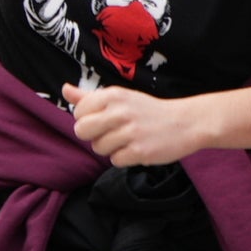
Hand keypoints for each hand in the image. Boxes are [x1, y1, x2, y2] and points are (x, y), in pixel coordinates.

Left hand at [63, 82, 218, 167]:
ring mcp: (130, 132)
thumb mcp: (120, 97)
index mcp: (112, 95)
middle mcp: (119, 112)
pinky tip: (137, 149)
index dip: (87, 119)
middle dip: (93, 135)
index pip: (78, 112)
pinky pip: (115, 161)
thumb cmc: (147, 111)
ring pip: (98, 148)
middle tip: (112, 132)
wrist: (185, 122)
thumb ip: (89, 97)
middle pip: (82, 131)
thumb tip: (65, 89)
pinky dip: (124, 158)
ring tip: (128, 140)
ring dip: (110, 148)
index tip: (104, 119)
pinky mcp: (140, 151)